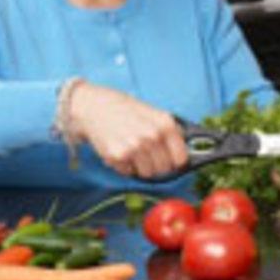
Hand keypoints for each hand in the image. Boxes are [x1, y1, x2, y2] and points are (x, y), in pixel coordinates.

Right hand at [67, 82, 188, 178]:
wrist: (94, 106)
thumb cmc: (126, 109)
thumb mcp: (154, 113)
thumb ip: (170, 131)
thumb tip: (184, 151)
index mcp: (165, 124)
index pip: (181, 158)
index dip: (176, 161)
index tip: (171, 161)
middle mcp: (152, 136)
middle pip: (164, 169)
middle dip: (157, 165)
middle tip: (148, 155)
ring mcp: (135, 147)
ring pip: (147, 174)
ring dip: (141, 167)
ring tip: (133, 151)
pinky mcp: (117, 156)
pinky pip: (128, 172)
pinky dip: (125, 166)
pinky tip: (120, 150)